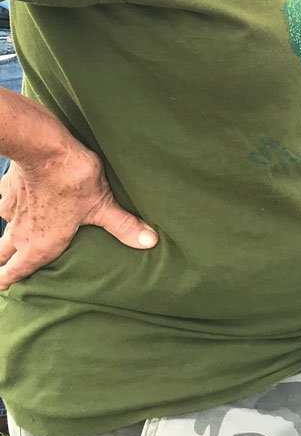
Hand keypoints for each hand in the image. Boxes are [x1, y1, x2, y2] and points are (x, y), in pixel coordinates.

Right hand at [0, 130, 157, 289]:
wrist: (44, 148)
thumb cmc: (73, 181)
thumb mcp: (103, 206)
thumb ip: (123, 226)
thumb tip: (150, 242)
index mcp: (39, 246)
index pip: (12, 273)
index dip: (7, 281)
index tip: (6, 287)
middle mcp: (20, 232)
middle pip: (1, 255)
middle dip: (4, 263)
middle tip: (6, 269)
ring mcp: (11, 210)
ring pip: (3, 229)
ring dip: (8, 235)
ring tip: (16, 236)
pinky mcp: (8, 189)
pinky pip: (6, 204)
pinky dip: (12, 206)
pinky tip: (21, 200)